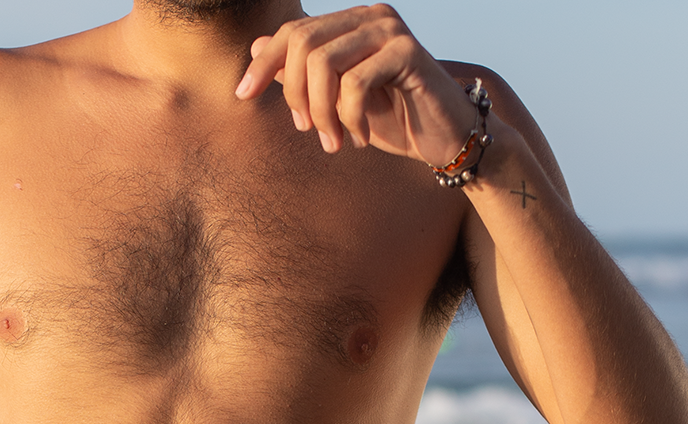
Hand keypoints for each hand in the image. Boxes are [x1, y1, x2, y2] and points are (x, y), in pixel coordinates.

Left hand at [235, 4, 477, 166]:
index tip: (243, 96)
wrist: (444, 139)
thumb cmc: (392, 119)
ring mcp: (390, 30)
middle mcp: (370, 17)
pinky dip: (350, 119)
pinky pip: (355, 83)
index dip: (263, 64)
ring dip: (322, 113)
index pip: (292, 31)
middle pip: (302, 44)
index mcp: (350, 24)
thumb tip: (256, 48)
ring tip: (335, 142)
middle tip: (309, 132)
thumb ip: (301, 74)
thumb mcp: (335, 100)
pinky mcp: (407, 52)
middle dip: (296, 95)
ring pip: (324, 64)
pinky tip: (360, 139)